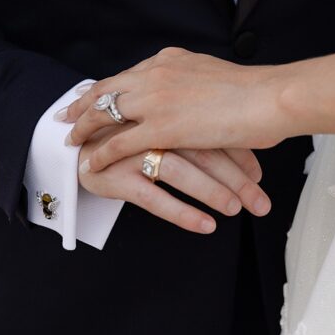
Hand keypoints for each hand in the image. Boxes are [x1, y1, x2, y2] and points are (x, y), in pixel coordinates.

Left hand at [62, 48, 289, 172]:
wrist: (270, 98)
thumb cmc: (256, 92)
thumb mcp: (216, 75)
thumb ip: (195, 81)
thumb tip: (192, 90)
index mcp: (170, 59)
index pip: (127, 75)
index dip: (107, 88)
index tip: (92, 96)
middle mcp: (156, 74)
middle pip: (106, 89)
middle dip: (81, 103)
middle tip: (64, 116)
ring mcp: (156, 100)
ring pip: (105, 113)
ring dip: (83, 128)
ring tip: (69, 141)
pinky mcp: (161, 127)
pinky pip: (119, 143)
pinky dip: (101, 154)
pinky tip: (90, 164)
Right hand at [78, 133, 271, 233]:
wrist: (74, 142)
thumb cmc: (129, 136)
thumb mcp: (166, 127)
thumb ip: (204, 137)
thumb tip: (252, 166)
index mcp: (169, 108)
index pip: (212, 130)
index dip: (240, 155)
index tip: (261, 177)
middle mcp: (152, 126)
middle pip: (202, 150)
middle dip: (236, 180)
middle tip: (260, 204)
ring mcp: (132, 150)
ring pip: (179, 171)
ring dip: (211, 191)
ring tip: (235, 210)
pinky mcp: (115, 175)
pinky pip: (153, 197)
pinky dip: (182, 212)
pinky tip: (205, 226)